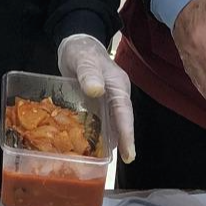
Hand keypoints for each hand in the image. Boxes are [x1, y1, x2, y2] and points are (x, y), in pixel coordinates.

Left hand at [58, 34, 136, 163]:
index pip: (124, 113)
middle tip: (123, 161)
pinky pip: (99, 120)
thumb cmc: (81, 51)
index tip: (129, 154)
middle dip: (123, 141)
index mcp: (118, 86)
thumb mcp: (84, 60)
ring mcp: (106, 100)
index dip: (127, 134)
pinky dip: (97, 133)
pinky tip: (91, 145)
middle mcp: (116, 95)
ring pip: (111, 123)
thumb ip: (89, 73)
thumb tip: (96, 91)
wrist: (75, 45)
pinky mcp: (96, 103)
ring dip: (109, 139)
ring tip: (105, 160)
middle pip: (121, 121)